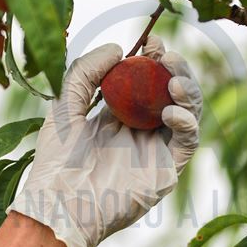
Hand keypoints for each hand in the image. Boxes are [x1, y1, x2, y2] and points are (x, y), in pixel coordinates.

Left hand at [9, 35, 201, 246]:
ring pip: (188, 112)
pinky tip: (170, 114)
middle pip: (172, 92)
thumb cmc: (57, 162)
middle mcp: (141, 129)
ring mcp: (156, 149)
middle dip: (175, 69)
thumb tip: (119, 49)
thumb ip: (85, 72)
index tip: (153, 42)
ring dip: (187, 90)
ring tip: (173, 80)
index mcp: (118, 114)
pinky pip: (188, 141)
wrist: (61, 204)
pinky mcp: (167, 169)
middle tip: (166, 56)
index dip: (154, 59)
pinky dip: (187, 123)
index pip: (146, 80)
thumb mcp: (64, 106)